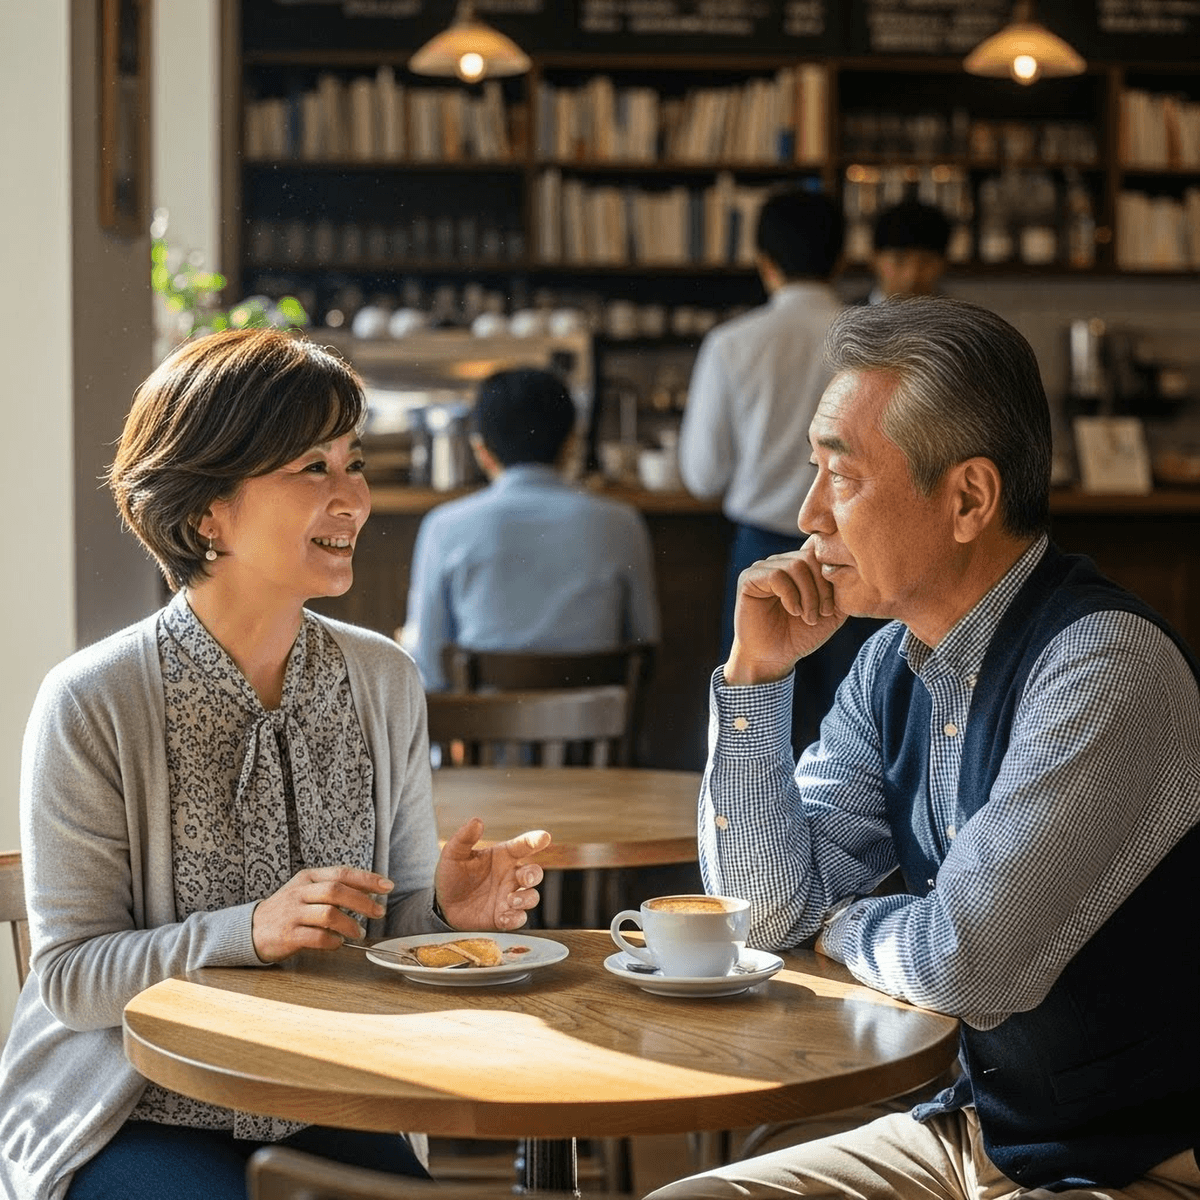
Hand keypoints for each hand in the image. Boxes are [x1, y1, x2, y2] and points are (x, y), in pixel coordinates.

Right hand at [251, 866, 393, 963]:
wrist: (250, 929)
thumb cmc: (288, 910)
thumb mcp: (307, 891)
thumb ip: (333, 888)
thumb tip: (370, 891)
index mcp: (308, 878)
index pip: (341, 873)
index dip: (367, 879)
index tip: (388, 886)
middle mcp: (300, 892)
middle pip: (337, 891)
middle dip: (363, 902)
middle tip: (379, 912)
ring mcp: (292, 913)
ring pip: (328, 914)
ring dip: (349, 924)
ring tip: (359, 932)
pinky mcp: (287, 935)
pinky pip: (316, 937)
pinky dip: (332, 941)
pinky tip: (338, 943)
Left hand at [435, 817, 550, 931]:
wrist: (441, 905)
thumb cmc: (451, 875)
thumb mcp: (453, 853)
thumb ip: (465, 838)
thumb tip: (477, 821)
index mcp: (502, 857)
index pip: (522, 846)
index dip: (535, 840)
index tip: (544, 837)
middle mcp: (509, 876)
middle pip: (534, 873)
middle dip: (534, 874)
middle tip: (525, 878)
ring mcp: (508, 897)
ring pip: (531, 897)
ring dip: (526, 898)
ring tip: (511, 900)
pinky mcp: (502, 917)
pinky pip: (518, 919)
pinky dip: (515, 918)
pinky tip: (503, 917)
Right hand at [724, 542, 846, 685]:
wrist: (773, 659)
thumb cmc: (800, 636)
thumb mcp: (830, 612)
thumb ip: (841, 589)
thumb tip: (851, 567)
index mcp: (799, 566)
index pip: (820, 551)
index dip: (832, 575)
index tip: (832, 607)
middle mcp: (781, 562)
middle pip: (810, 557)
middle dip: (822, 588)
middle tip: (823, 614)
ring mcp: (763, 568)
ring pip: (796, 566)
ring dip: (808, 595)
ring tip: (808, 618)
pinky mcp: (749, 579)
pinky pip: (777, 575)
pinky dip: (791, 596)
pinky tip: (793, 612)